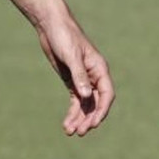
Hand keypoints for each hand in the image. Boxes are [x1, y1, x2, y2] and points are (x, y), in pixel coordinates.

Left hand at [37, 17, 114, 135]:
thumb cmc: (64, 36)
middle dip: (89, 118)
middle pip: (96, 103)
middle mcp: (93, 76)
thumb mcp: (71, 56)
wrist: (51, 26)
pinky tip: (66, 124)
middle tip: (80, 132)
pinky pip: (75, 102)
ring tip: (70, 132)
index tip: (94, 123)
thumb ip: (79, 76)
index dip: (102, 110)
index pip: (106, 94)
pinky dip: (72, 113)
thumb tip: (86, 96)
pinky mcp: (71, 81)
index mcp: (99, 68)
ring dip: (80, 119)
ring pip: (85, 105)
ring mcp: (82, 80)